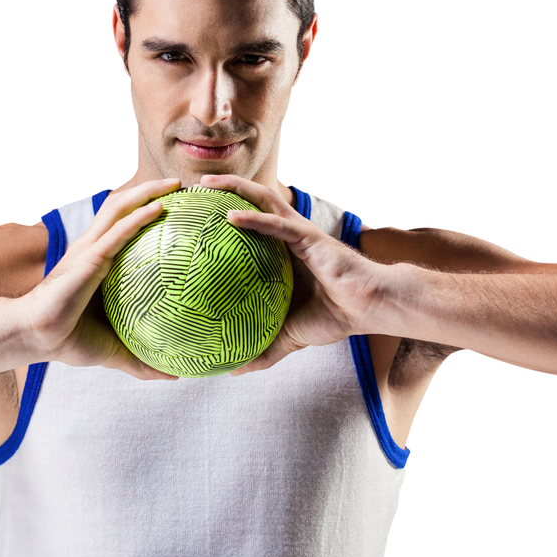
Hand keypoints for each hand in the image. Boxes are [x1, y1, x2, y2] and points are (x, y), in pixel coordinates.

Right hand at [20, 178, 182, 381]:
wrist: (38, 336)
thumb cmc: (70, 339)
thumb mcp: (115, 349)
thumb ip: (142, 360)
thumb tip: (174, 375)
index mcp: (99, 260)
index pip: (125, 225)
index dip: (147, 209)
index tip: (179, 207)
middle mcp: (95, 247)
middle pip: (123, 205)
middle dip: (151, 189)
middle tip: (183, 186)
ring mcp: (90, 249)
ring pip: (120, 207)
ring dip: (148, 191)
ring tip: (175, 185)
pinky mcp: (89, 257)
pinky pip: (118, 231)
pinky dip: (139, 216)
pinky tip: (160, 208)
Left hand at [199, 174, 381, 375]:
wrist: (366, 309)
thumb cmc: (333, 317)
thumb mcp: (289, 337)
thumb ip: (263, 350)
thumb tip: (233, 370)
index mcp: (280, 252)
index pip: (247, 226)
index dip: (221, 214)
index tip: (190, 215)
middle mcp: (286, 235)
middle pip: (250, 201)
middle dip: (221, 189)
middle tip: (189, 189)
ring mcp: (297, 232)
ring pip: (262, 199)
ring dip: (233, 188)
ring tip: (204, 185)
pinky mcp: (308, 236)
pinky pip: (276, 224)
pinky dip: (253, 219)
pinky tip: (229, 216)